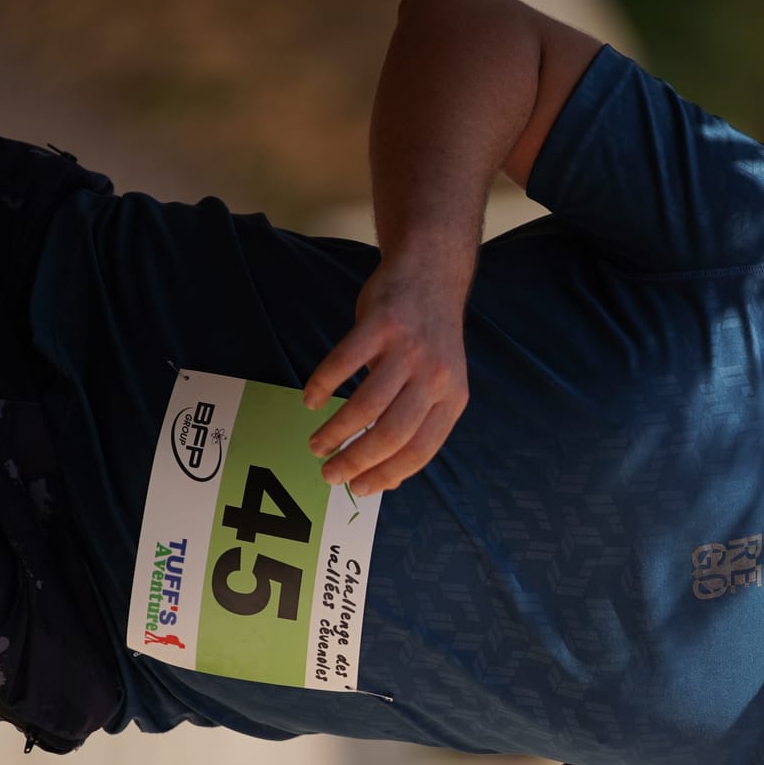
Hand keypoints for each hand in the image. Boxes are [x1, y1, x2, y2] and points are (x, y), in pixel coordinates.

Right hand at [302, 258, 469, 494]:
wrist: (431, 275)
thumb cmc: (427, 339)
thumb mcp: (437, 384)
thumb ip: (418, 423)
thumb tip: (390, 478)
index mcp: (452, 399)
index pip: (420, 451)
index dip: (386, 475)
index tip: (358, 489)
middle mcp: (435, 377)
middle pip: (391, 435)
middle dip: (355, 461)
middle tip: (329, 474)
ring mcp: (408, 349)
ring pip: (366, 406)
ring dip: (335, 432)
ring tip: (317, 444)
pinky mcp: (381, 324)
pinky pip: (343, 363)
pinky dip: (322, 386)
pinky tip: (310, 400)